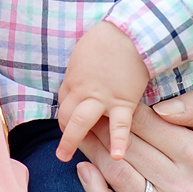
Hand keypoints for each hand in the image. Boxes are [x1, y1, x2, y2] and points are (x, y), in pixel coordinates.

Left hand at [55, 21, 149, 161]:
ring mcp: (102, 98)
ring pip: (81, 123)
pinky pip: (119, 126)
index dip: (64, 114)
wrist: (130, 33)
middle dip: (62, 131)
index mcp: (73, 78)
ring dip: (71, 141)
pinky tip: (116, 157)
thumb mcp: (83, 53)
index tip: (69, 123)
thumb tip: (78, 83)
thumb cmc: (107, 38)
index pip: (63, 101)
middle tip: (62, 148)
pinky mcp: (123, 102)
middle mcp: (83, 91)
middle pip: (66, 115)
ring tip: (64, 157)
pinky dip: (118, 142)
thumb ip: (80, 72)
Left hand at [75, 91, 192, 191]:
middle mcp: (181, 186)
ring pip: (116, 175)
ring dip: (92, 152)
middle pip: (126, 149)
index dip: (121, 109)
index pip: (146, 124)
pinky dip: (95, 188)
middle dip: (101, 127)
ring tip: (80, 134)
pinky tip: (85, 169)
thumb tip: (160, 107)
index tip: (106, 99)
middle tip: (84, 113)